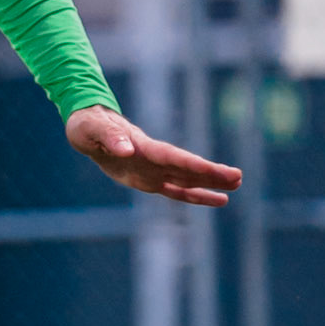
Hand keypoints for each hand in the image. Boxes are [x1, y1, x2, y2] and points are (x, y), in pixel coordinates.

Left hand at [66, 106, 241, 206]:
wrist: (86, 127)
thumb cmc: (87, 125)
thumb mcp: (92, 130)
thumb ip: (110, 138)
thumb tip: (126, 149)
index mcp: (141, 146)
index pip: (171, 157)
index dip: (192, 165)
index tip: (214, 170)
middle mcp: (153, 158)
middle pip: (186, 168)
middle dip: (210, 174)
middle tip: (238, 178)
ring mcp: (153, 169)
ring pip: (187, 179)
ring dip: (210, 184)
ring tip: (236, 187)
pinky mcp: (148, 180)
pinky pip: (175, 190)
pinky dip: (195, 196)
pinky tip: (218, 200)